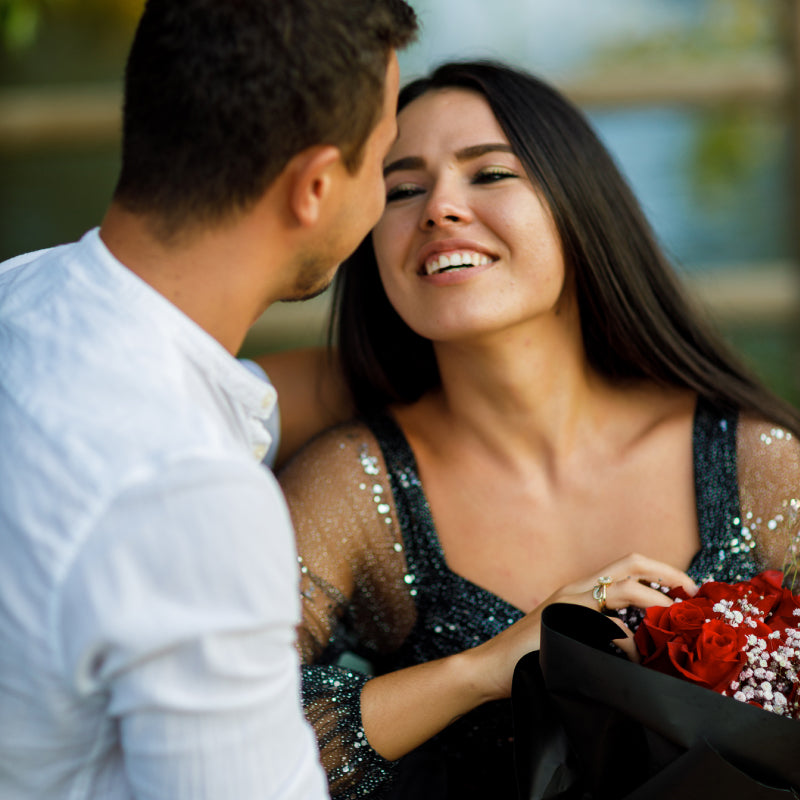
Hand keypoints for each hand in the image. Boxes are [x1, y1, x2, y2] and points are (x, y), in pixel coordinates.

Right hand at [469, 553, 696, 700]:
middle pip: (629, 562)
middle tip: (692, 592)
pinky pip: (611, 627)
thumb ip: (595, 634)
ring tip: (675, 618)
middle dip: (666, 573)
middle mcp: (575, 589)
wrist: (490, 668)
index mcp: (577, 591)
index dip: (657, 572)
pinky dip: (630, 643)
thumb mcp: (568, 638)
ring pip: (623, 587)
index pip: (624, 567)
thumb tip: (636, 649)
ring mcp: (569, 603)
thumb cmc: (527, 659)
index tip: (683, 590)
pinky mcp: (566, 621)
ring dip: (655, 599)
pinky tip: (633, 661)